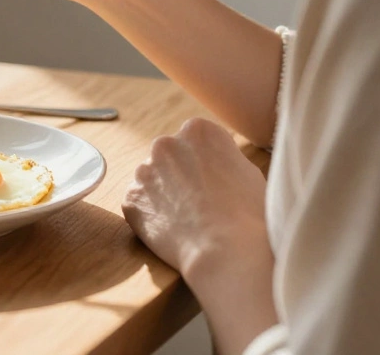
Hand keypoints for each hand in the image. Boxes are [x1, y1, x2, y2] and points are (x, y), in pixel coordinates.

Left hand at [122, 118, 269, 280]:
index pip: (195, 140)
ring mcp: (144, 171)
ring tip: (187, 219)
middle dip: (179, 175)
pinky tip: (172, 230)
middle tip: (199, 203)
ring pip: (152, 180)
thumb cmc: (248, 213)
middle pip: (170, 157)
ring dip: (163, 194)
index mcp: (198, 131)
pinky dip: (151, 216)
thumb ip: (222, 156)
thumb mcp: (248, 170)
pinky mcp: (131, 198)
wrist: (226, 250)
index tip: (213, 182)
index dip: (205, 164)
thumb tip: (213, 160)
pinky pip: (140, 204)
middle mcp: (166, 143)